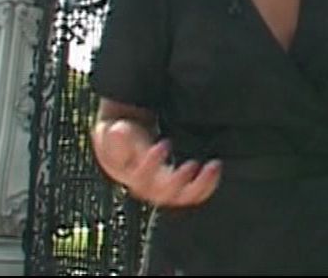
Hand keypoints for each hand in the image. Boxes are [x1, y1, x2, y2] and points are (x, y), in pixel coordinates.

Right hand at [93, 119, 221, 207]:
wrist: (126, 146)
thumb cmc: (121, 138)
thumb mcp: (111, 131)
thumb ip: (115, 134)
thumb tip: (119, 131)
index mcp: (130, 174)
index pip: (140, 176)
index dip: (152, 164)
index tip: (165, 144)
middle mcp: (147, 187)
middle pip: (162, 193)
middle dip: (178, 181)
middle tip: (191, 164)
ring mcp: (163, 189)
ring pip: (181, 197)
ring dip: (199, 185)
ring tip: (213, 166)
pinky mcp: (178, 188)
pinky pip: (195, 194)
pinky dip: (207, 185)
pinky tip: (216, 167)